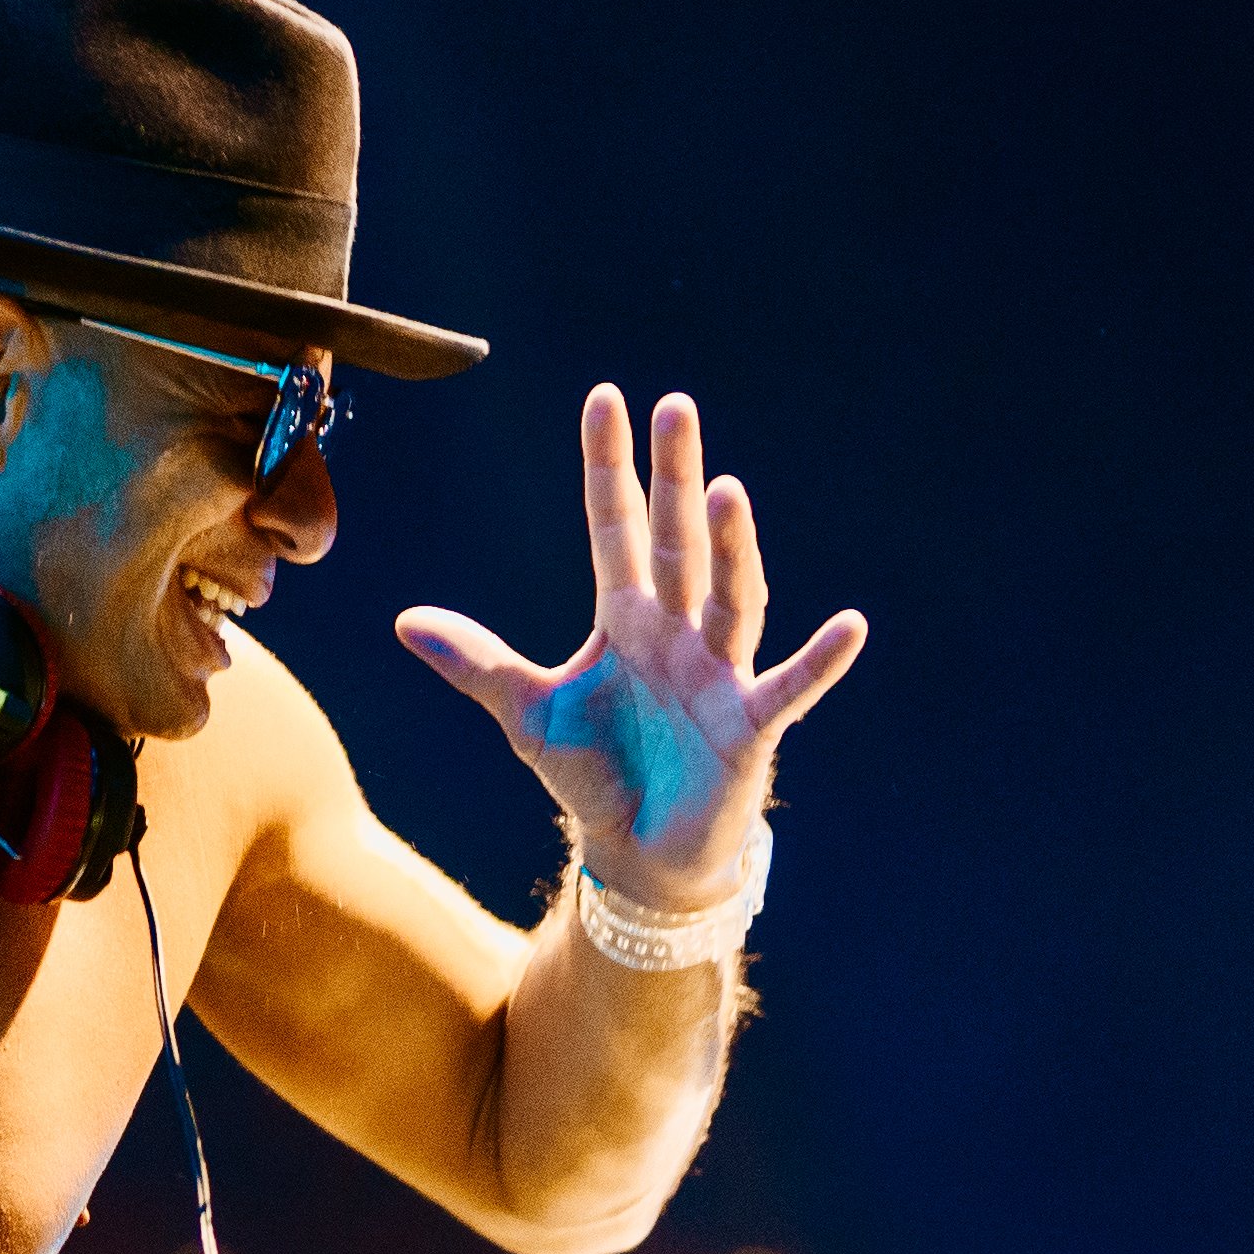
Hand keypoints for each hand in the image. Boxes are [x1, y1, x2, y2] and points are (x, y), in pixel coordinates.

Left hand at [397, 385, 866, 909]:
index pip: (616, 525)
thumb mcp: (528, 712)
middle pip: (677, 542)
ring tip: (727, 491)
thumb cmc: (592, 774)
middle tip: (675, 407)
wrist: (637, 854)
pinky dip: (821, 661)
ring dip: (734, 548)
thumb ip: (476, 663)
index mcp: (626, 616)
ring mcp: (719, 673)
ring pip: (731, 598)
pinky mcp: (750, 726)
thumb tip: (403, 620)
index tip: (604, 399)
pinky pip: (791, 688)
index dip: (608, 466)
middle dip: (675, 477)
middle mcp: (678, 631)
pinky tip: (850, 627)